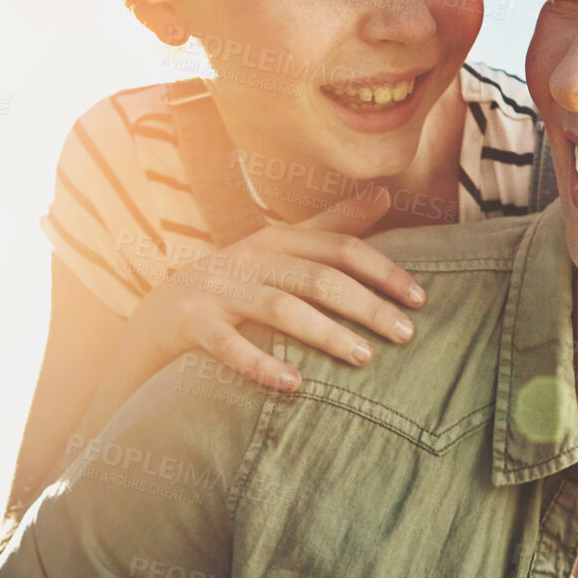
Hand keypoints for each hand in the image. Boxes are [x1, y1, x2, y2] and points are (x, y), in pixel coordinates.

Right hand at [127, 185, 425, 390]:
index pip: (339, 248)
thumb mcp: (281, 250)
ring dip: (324, 333)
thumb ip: (331, 225)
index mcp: (277, 241)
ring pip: (279, 307)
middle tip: (405, 335)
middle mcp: (251, 259)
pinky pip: (228, 344)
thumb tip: (385, 193)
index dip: (382, 270)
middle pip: (317, 277)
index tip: (420, 300)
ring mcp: (219, 289)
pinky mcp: (192, 323)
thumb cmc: (235, 283)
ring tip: (363, 358)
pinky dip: (260, 363)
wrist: (158, 315)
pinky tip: (294, 384)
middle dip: (365, 305)